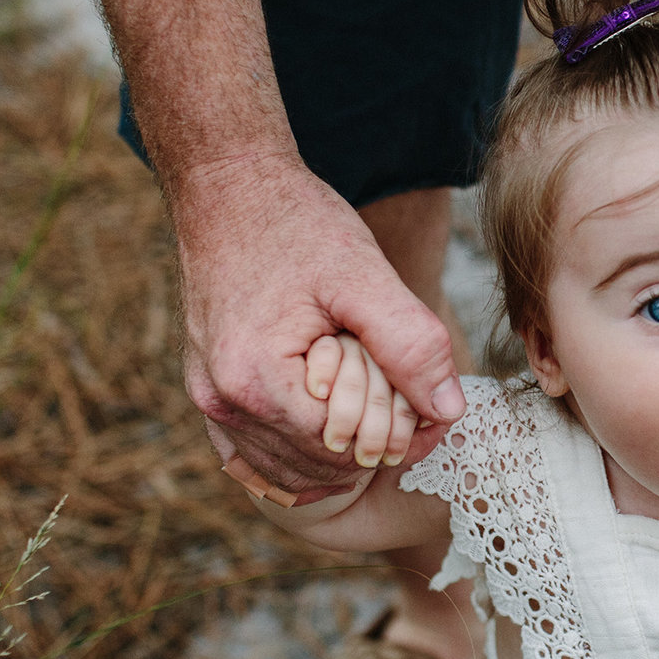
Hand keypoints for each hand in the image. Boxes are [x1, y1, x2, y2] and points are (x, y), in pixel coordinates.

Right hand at [175, 152, 461, 505]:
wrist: (229, 188)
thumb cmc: (296, 224)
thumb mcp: (364, 276)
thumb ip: (410, 343)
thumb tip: (449, 410)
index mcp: (257, 380)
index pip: (346, 448)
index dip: (395, 429)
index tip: (419, 395)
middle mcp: (224, 402)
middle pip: (321, 465)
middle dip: (370, 437)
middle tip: (398, 387)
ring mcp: (211, 401)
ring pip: (292, 469)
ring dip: (339, 445)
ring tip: (366, 388)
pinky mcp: (209, 391)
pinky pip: (258, 456)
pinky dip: (302, 449)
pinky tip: (334, 418)